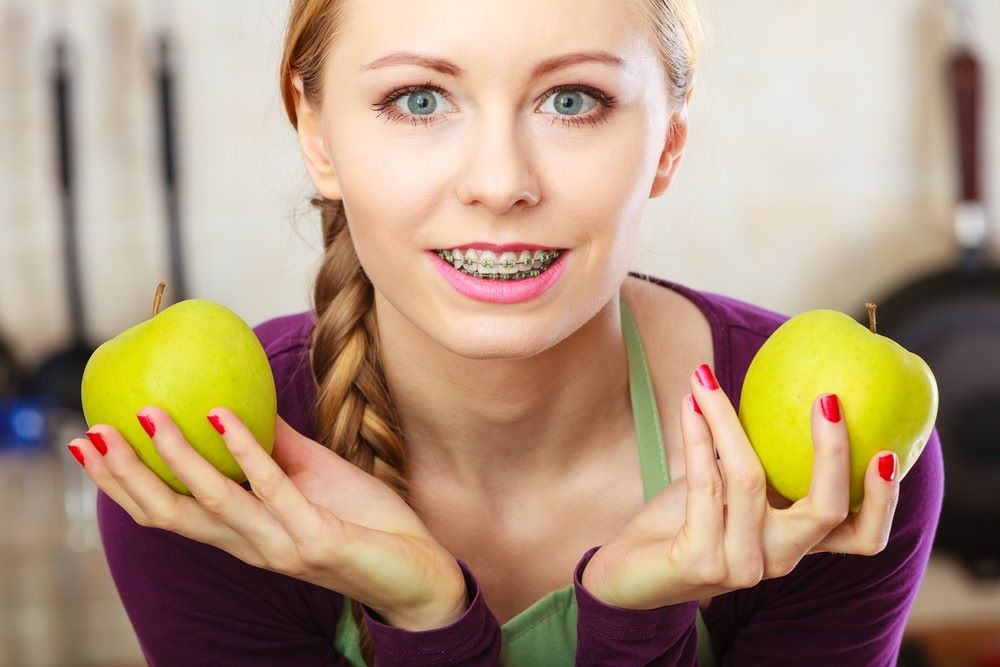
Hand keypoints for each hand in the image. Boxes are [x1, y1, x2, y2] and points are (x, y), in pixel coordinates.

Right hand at [70, 407, 466, 629]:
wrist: (420, 571)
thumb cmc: (365, 522)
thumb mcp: (313, 476)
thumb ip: (276, 448)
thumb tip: (242, 400)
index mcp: (243, 534)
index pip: (169, 512)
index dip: (124, 484)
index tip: (87, 446)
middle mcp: (252, 546)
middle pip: (172, 515)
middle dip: (127, 477)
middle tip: (90, 435)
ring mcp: (282, 547)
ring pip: (214, 502)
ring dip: (177, 457)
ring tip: (148, 415)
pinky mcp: (317, 541)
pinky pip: (274, 488)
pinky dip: (246, 449)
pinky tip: (222, 415)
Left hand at [580, 363, 900, 609]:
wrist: (627, 573)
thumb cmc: (683, 522)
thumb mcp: (730, 489)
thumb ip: (762, 460)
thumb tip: (786, 386)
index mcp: (794, 544)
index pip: (860, 537)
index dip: (883, 501)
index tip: (887, 451)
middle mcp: (776, 560)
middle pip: (825, 511)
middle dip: (832, 452)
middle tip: (827, 398)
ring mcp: (739, 566)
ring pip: (749, 480)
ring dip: (726, 419)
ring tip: (705, 377)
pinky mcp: (699, 562)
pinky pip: (705, 485)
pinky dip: (697, 436)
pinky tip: (690, 405)